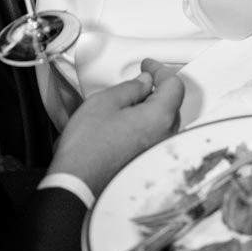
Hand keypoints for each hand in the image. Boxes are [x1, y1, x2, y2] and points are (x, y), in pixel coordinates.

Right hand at [51, 59, 184, 195]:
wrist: (77, 184)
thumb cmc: (88, 149)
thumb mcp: (106, 102)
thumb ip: (131, 87)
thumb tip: (144, 82)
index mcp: (160, 118)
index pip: (174, 84)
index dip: (160, 70)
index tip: (148, 66)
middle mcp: (165, 137)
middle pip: (172, 103)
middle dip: (158, 87)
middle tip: (141, 79)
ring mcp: (158, 152)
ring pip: (165, 120)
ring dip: (153, 106)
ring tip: (131, 101)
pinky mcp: (148, 163)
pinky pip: (156, 136)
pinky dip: (148, 124)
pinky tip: (130, 122)